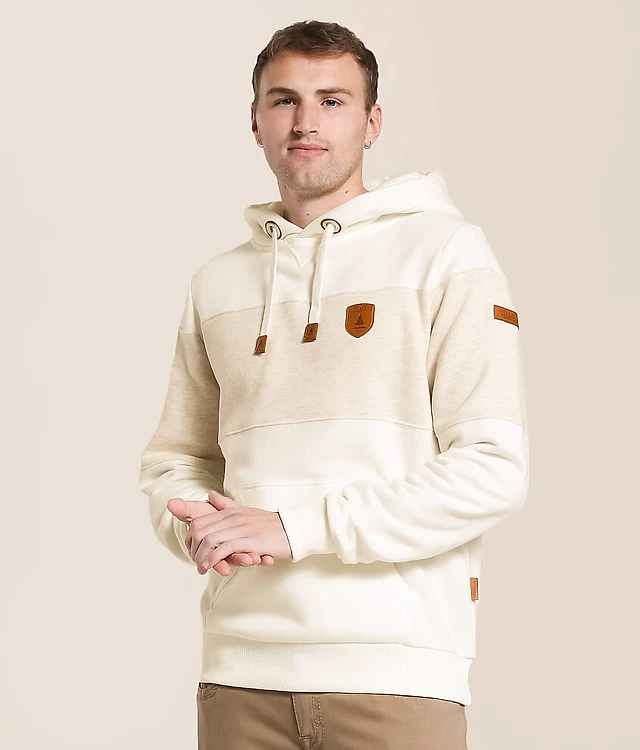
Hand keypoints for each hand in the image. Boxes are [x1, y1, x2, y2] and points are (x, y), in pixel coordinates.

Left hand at [167, 491, 290, 574]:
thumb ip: (226, 505)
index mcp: (230, 512)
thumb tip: (210, 495)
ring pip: (210, 540)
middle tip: (195, 563)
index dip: (191, 538)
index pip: (199, 521)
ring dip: (201, 557)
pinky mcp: (250, 541)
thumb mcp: (245, 512)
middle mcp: (233, 518)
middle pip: (200, 531)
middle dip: (193, 549)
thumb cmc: (270, 525)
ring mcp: (241, 528)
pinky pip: (225, 548)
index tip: (193, 551)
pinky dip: (214, 559)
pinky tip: (211, 566)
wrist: (293, 529)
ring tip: (201, 568)